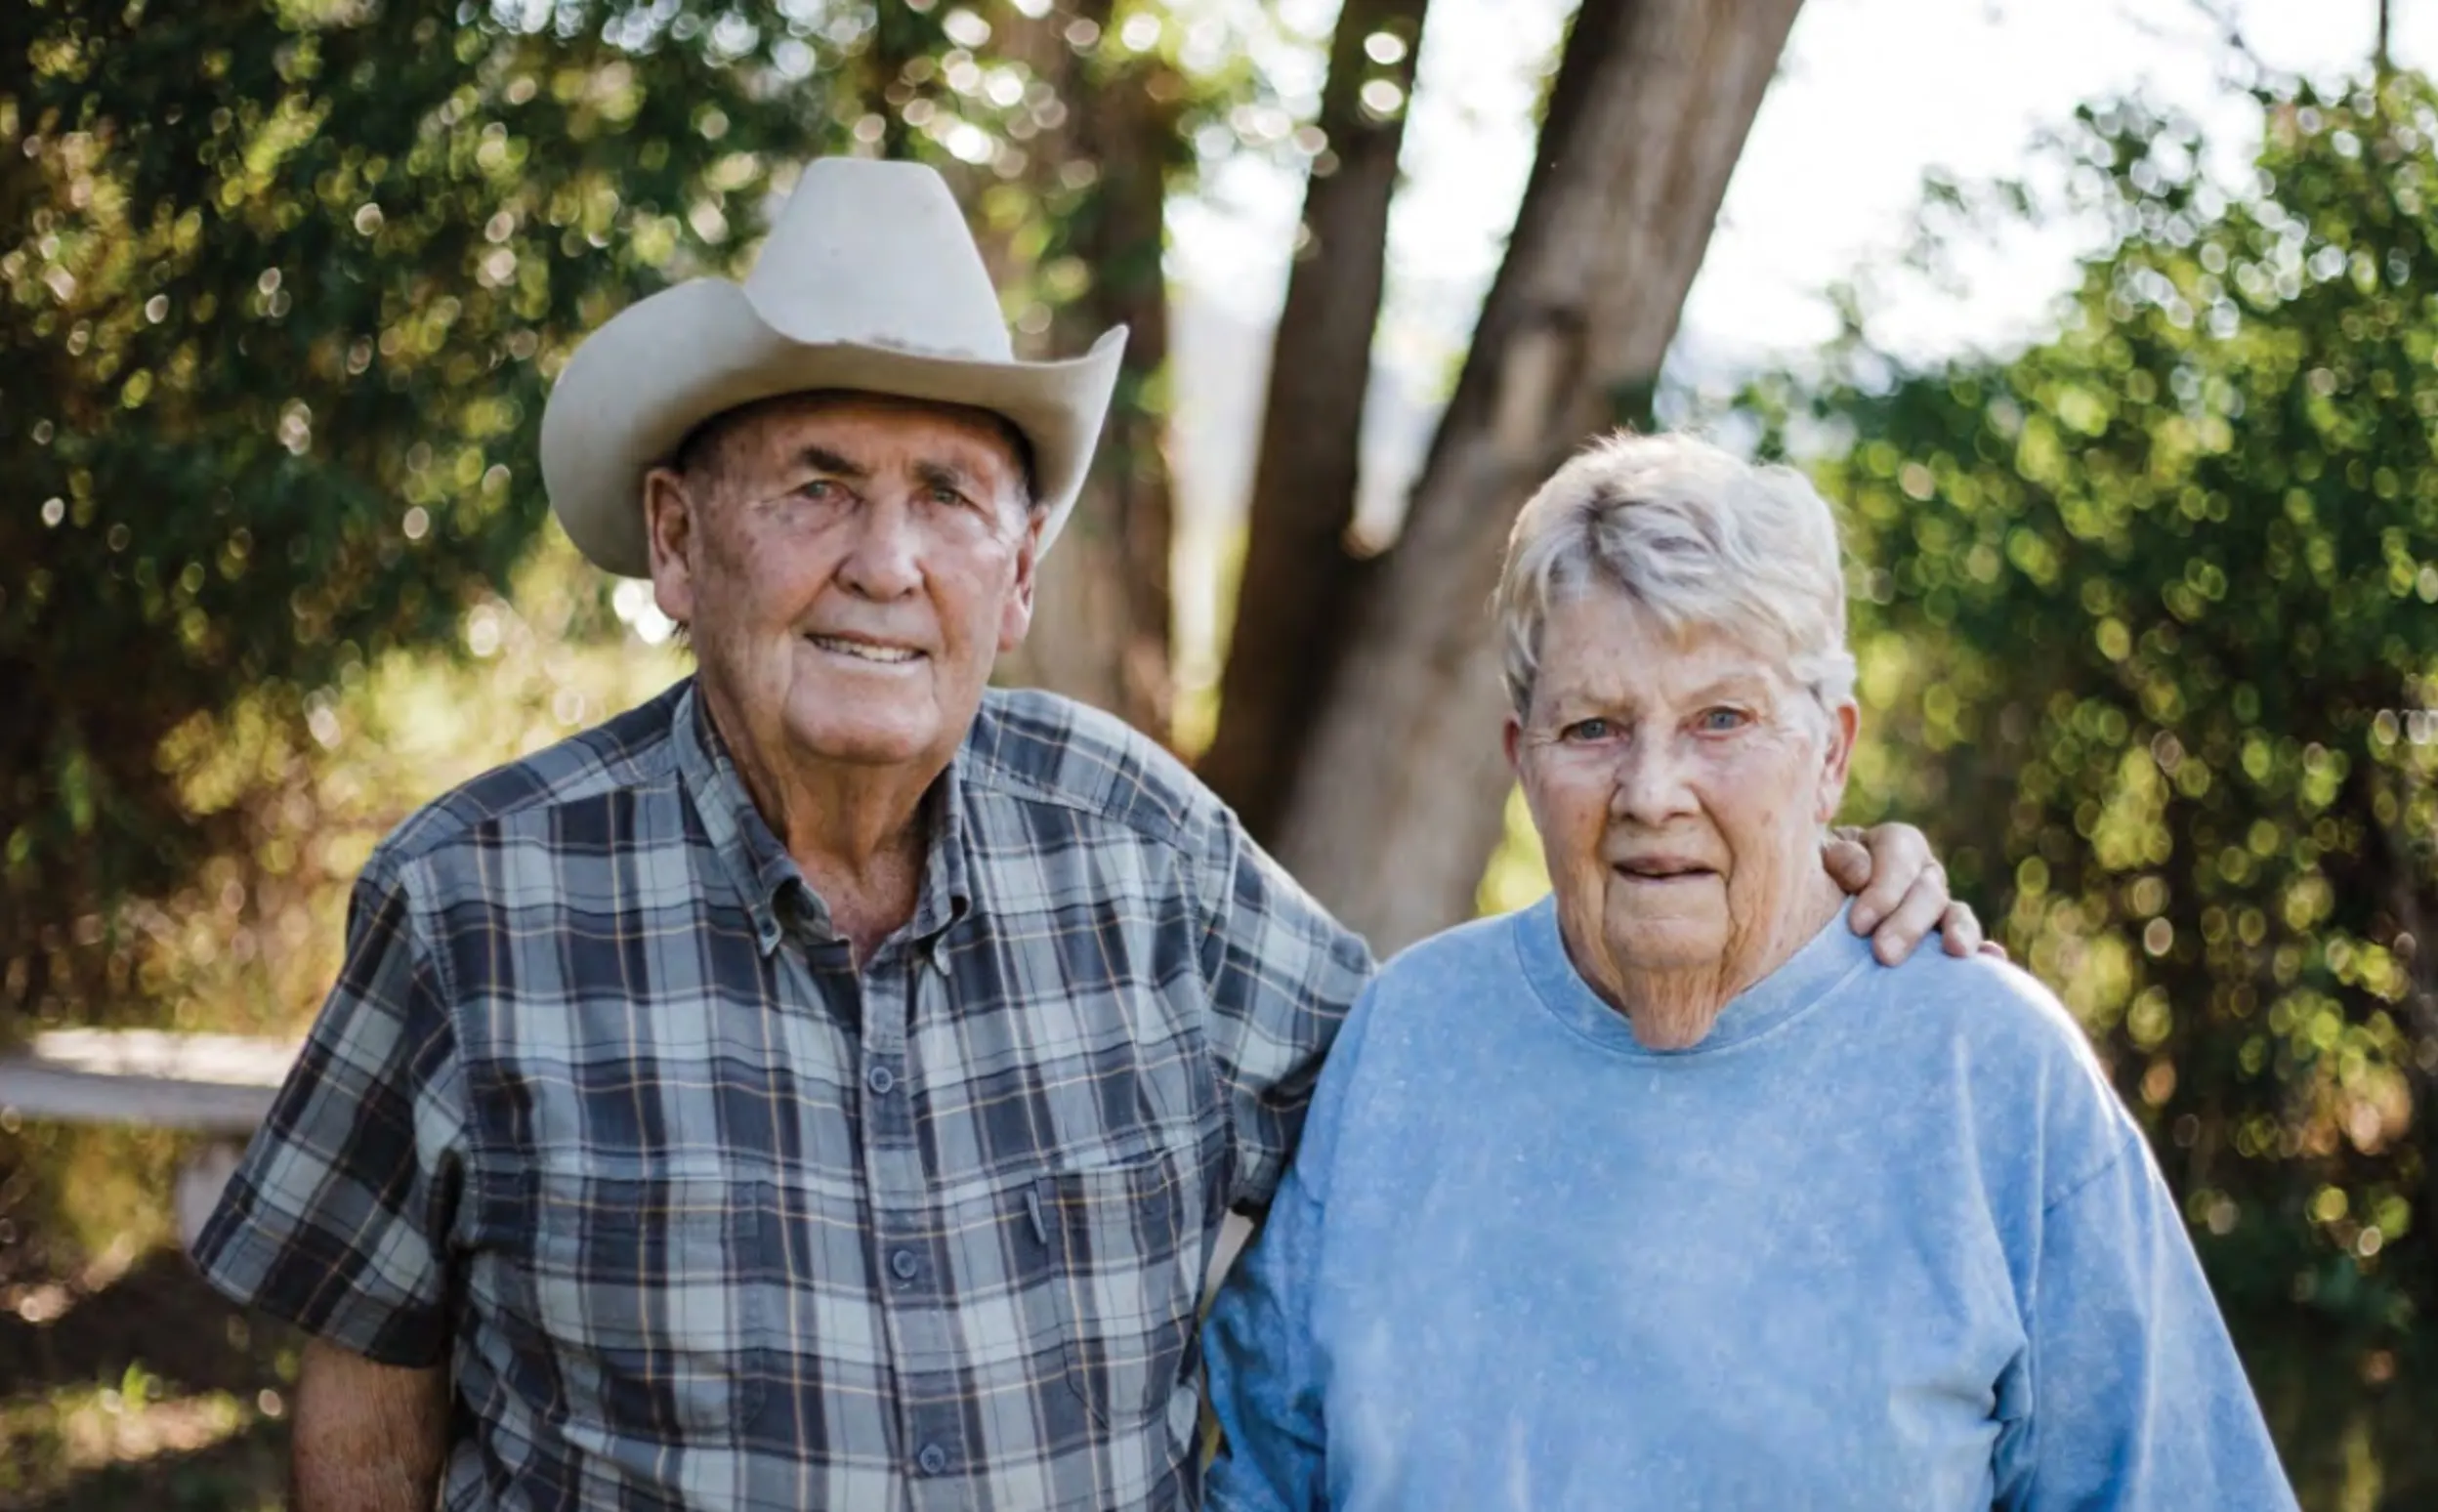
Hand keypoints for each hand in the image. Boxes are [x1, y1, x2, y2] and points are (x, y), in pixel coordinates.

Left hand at [1820, 823, 2005, 965]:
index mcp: (1891, 843)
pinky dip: (1985, 951)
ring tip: (1956, 951)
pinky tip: (1994, 961)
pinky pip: (1969, 943)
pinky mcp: (1944, 940)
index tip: (1857, 926)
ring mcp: (1937, 907)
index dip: (1884, 888)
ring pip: (1955, 913)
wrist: (1810, 911)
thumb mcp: (1811, 859)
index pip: (1900, 852)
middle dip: (1908, 923)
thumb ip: (1833, 857)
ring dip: (1958, 931)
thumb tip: (1861, 872)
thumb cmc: (1809, 880)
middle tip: (1884, 955)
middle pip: (1928, 888)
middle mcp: (1921, 873)